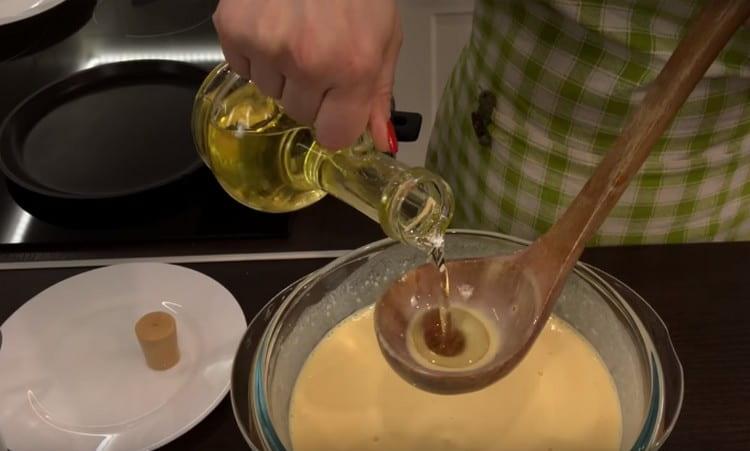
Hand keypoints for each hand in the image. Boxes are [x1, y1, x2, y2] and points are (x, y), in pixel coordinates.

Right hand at [213, 0, 401, 151]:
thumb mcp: (384, 38)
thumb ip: (378, 93)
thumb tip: (379, 142)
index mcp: (353, 69)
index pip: (334, 136)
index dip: (335, 121)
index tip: (336, 105)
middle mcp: (308, 63)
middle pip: (300, 113)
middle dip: (310, 91)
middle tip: (318, 50)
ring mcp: (267, 46)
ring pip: (270, 91)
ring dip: (281, 71)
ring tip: (295, 30)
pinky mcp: (234, 29)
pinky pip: (243, 68)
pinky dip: (255, 52)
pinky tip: (272, 24)